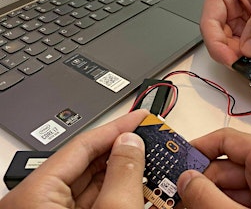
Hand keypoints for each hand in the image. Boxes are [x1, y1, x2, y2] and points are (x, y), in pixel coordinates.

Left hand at [0, 110, 148, 207]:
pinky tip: (137, 184)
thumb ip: (122, 175)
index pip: (80, 146)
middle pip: (85, 163)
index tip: (139, 117)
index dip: (116, 128)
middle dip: (121, 149)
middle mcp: (36, 203)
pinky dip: (114, 191)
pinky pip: (90, 201)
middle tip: (148, 137)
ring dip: (121, 171)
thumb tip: (130, 143)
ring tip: (149, 159)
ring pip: (89, 183)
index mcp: (34, 196)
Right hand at [177, 128, 250, 207]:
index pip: (226, 140)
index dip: (197, 149)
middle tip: (180, 202)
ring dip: (215, 200)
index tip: (176, 162)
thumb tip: (187, 181)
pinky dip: (233, 208)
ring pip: (238, 187)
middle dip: (203, 185)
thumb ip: (208, 199)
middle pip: (228, 167)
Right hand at [201, 0, 250, 65]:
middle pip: (218, 42)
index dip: (217, 45)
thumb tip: (248, 47)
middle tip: (248, 66)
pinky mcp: (246, 39)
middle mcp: (223, 12)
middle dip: (232, 56)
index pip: (209, 24)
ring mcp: (234, 27)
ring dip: (246, 62)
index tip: (230, 59)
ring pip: (231, 52)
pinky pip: (246, 57)